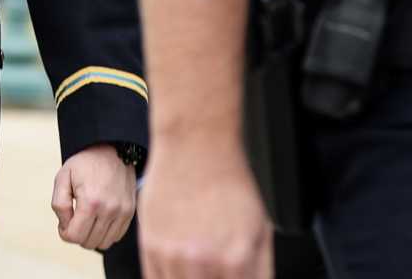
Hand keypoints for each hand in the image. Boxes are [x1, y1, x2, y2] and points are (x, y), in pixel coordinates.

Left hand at [50, 143, 136, 250]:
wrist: (112, 149)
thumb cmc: (84, 163)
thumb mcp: (62, 177)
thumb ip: (59, 204)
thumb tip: (65, 226)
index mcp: (90, 202)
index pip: (74, 237)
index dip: (64, 232)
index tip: (64, 221)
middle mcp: (109, 210)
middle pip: (88, 243)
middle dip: (77, 234)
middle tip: (74, 218)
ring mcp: (122, 212)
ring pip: (103, 243)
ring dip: (92, 236)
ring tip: (86, 219)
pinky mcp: (130, 212)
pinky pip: (116, 236)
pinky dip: (105, 233)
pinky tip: (99, 218)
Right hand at [137, 145, 271, 278]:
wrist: (195, 146)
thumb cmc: (227, 182)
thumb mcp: (260, 230)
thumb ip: (259, 271)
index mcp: (236, 262)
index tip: (231, 278)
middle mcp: (204, 263)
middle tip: (215, 273)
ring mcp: (174, 256)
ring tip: (198, 270)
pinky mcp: (151, 247)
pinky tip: (178, 272)